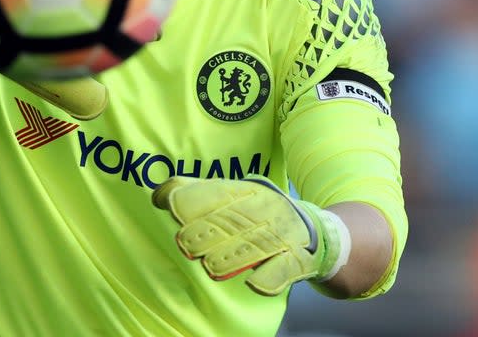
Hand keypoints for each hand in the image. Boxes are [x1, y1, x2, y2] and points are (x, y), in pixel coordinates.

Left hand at [152, 175, 349, 295]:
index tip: (171, 206)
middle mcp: (265, 212)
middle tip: (187, 244)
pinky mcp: (297, 261)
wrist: (320, 233)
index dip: (194, 199)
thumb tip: (157, 193)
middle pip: (232, 221)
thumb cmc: (263, 213)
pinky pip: (283, 270)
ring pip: (254, 247)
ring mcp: (282, 237)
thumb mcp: (236, 194)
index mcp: (248, 193)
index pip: (218, 193)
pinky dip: (270, 277)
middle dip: (207, 232)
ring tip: (211, 265)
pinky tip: (253, 284)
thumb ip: (197, 192)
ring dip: (232, 257)